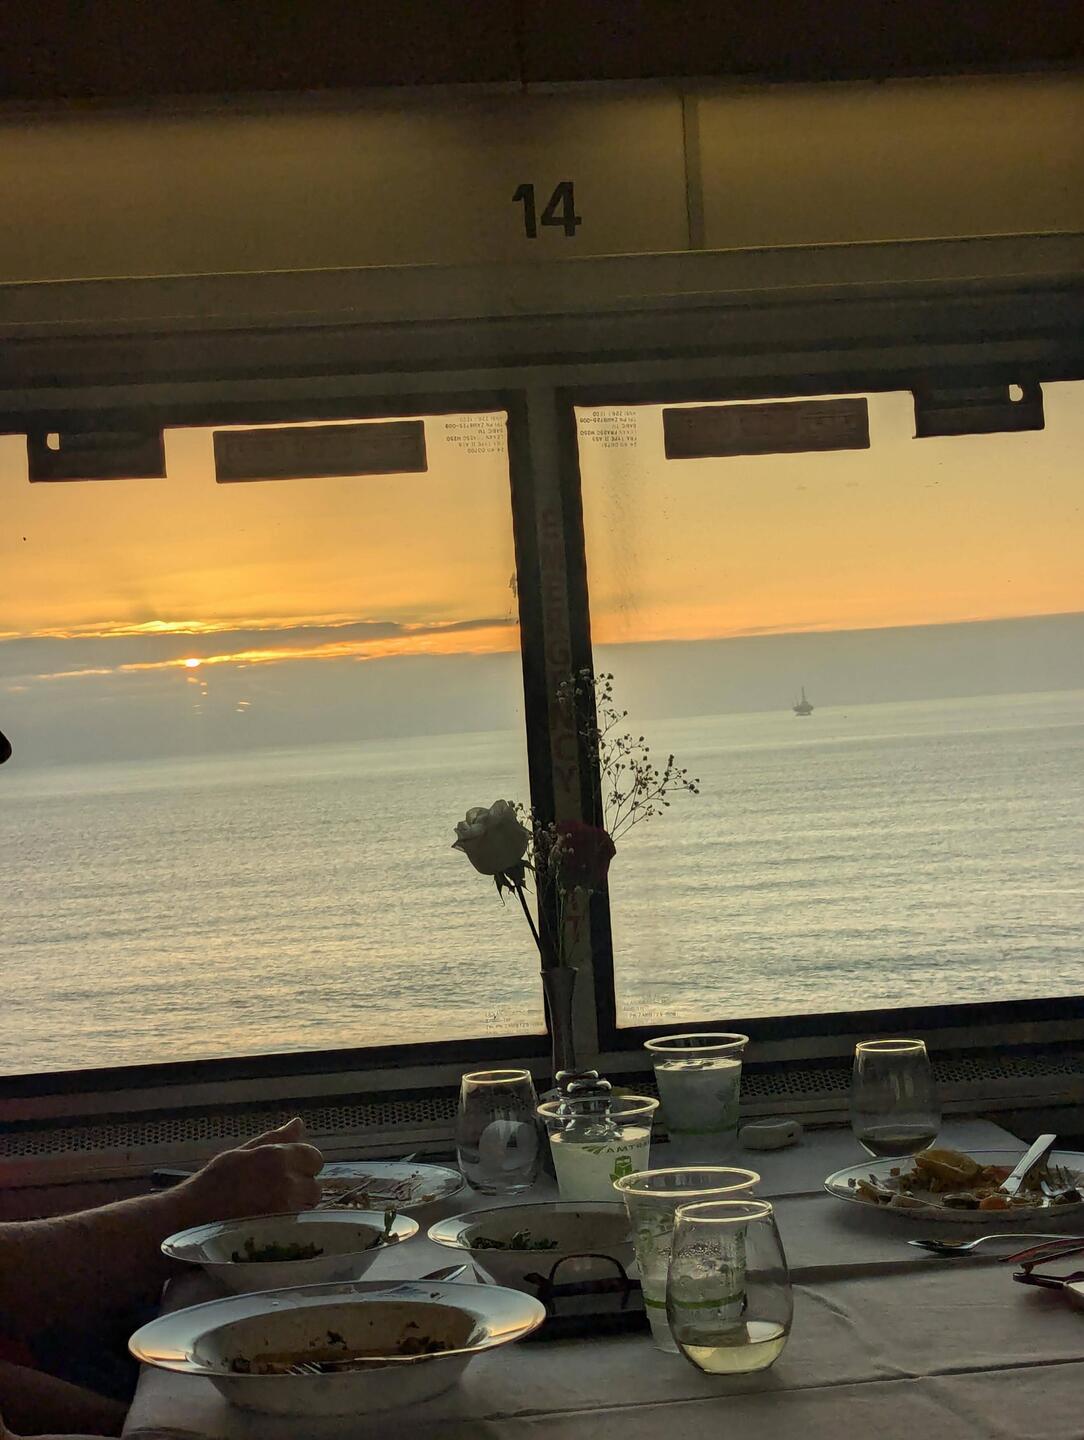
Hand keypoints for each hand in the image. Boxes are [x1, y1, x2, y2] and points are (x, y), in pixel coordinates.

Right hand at [180, 1118, 323, 1221]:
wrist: (188, 1220)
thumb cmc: (212, 1184)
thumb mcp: (241, 1154)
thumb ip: (274, 1140)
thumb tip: (298, 1124)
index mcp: (276, 1157)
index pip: (314, 1157)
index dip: (304, 1164)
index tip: (290, 1171)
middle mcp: (286, 1181)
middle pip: (315, 1186)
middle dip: (302, 1188)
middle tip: (278, 1194)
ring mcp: (285, 1210)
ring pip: (307, 1208)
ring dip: (297, 1207)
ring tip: (272, 1210)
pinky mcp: (280, 1234)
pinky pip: (298, 1226)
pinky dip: (290, 1225)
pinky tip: (270, 1224)